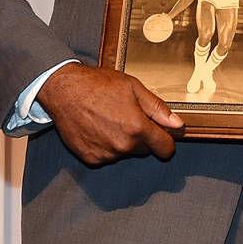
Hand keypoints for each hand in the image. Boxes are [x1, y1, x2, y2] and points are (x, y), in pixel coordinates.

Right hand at [36, 63, 183, 166]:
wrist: (65, 91)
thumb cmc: (99, 85)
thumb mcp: (134, 88)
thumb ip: (158, 109)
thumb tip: (178, 124)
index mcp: (137, 128)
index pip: (164, 148)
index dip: (168, 142)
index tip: (166, 136)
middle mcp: (122, 146)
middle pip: (145, 150)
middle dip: (144, 137)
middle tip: (131, 116)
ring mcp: (105, 154)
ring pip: (126, 152)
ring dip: (125, 141)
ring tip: (112, 118)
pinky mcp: (90, 158)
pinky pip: (108, 156)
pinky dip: (108, 145)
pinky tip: (100, 127)